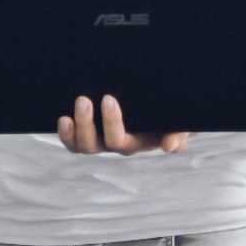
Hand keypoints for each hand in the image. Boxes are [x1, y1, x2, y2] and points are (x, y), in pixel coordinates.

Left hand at [55, 95, 192, 154]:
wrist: (166, 107)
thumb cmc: (173, 117)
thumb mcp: (183, 124)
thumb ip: (181, 134)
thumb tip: (170, 146)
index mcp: (136, 142)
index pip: (119, 141)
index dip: (111, 124)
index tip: (109, 100)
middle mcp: (115, 143)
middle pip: (93, 144)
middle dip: (86, 124)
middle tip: (85, 100)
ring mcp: (100, 138)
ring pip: (80, 144)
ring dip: (73, 129)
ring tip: (74, 105)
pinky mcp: (90, 130)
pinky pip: (72, 139)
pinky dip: (65, 132)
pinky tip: (62, 118)